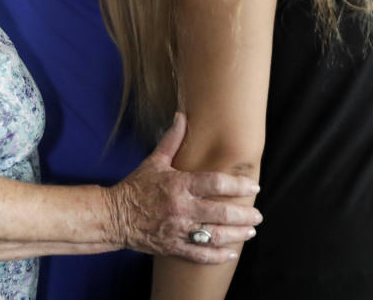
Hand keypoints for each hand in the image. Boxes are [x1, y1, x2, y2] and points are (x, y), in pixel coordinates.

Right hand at [106, 112, 261, 263]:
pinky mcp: (173, 247)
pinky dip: (217, 256)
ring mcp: (178, 230)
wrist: (114, 216)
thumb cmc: (136, 187)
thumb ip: (172, 140)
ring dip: (237, 234)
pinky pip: (200, 255)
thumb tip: (182, 116)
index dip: (238, 185)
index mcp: (179, 185)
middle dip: (244, 215)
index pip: (216, 183)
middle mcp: (182, 208)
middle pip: (221, 212)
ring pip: (215, 235)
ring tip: (250, 231)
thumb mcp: (154, 161)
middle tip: (258, 215)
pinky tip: (231, 253)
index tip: (253, 186)